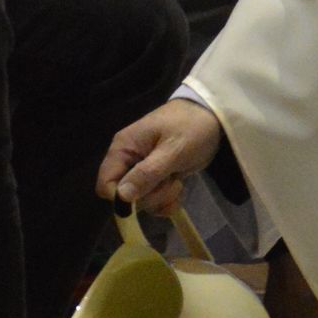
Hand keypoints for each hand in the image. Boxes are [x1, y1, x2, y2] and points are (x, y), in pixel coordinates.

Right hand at [96, 96, 222, 215]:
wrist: (212, 117)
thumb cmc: (191, 127)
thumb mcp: (172, 150)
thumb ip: (147, 173)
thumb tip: (120, 197)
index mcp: (123, 148)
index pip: (105, 184)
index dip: (121, 198)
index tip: (145, 196)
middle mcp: (127, 161)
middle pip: (124, 196)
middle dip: (149, 196)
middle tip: (171, 182)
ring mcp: (142, 170)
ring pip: (140, 200)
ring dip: (161, 199)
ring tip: (177, 182)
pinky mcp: (156, 177)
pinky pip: (154, 200)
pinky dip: (166, 201)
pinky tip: (179, 189)